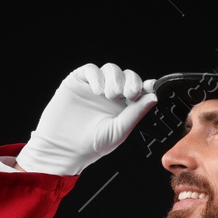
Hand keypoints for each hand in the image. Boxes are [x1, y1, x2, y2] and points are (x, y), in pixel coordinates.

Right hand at [14, 62, 157, 175]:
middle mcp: (111, 94)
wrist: (64, 148)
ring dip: (115, 79)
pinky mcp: (78, 81)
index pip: (139, 89)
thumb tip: (154, 97)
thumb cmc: (91, 145)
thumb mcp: (119, 131)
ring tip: (109, 95)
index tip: (150, 87)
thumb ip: (136, 113)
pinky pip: (91, 69)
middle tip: (128, 94)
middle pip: (127, 75)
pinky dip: (97, 76)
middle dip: (131, 81)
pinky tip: (97, 90)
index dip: (145, 85)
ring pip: (111, 69)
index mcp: (124, 107)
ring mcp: (95, 86)